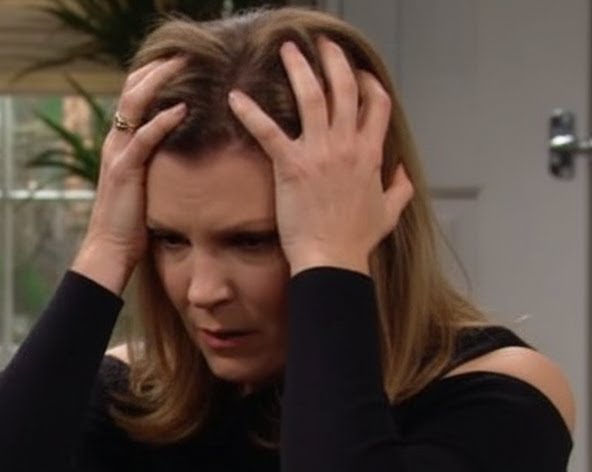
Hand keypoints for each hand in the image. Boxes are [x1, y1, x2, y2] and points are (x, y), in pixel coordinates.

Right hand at [72, 57, 188, 294]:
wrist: (109, 248)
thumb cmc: (130, 222)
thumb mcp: (144, 184)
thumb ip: (155, 162)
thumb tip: (182, 151)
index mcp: (120, 143)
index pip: (132, 97)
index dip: (152, 76)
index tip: (178, 61)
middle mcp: (115, 142)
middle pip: (131, 91)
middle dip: (157, 69)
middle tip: (184, 54)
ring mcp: (117, 154)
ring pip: (134, 105)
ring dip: (160, 82)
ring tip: (183, 65)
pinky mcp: (125, 170)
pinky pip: (144, 138)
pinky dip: (163, 121)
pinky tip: (182, 109)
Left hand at [227, 38, 413, 275]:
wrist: (332, 259)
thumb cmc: (356, 240)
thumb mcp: (389, 212)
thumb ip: (399, 189)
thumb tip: (403, 174)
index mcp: (371, 154)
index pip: (376, 105)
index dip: (368, 83)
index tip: (358, 71)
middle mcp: (348, 146)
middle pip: (345, 89)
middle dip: (334, 60)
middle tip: (322, 44)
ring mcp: (320, 154)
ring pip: (312, 97)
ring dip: (299, 68)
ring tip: (288, 50)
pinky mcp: (291, 166)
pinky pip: (268, 132)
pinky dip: (250, 112)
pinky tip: (235, 97)